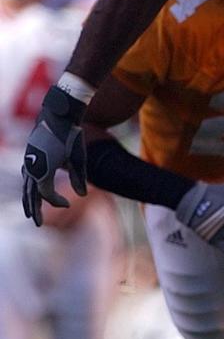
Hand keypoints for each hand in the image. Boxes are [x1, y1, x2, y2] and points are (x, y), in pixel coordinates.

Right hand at [22, 85, 87, 226]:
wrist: (58, 115)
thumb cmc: (71, 137)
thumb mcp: (79, 158)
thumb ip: (79, 178)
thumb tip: (82, 196)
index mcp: (44, 171)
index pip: (47, 194)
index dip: (57, 201)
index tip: (68, 203)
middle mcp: (33, 167)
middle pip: (31, 194)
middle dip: (34, 209)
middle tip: (38, 223)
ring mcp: (29, 160)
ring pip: (26, 184)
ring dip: (28, 198)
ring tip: (30, 211)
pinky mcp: (30, 154)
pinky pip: (27, 174)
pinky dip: (28, 184)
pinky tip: (30, 188)